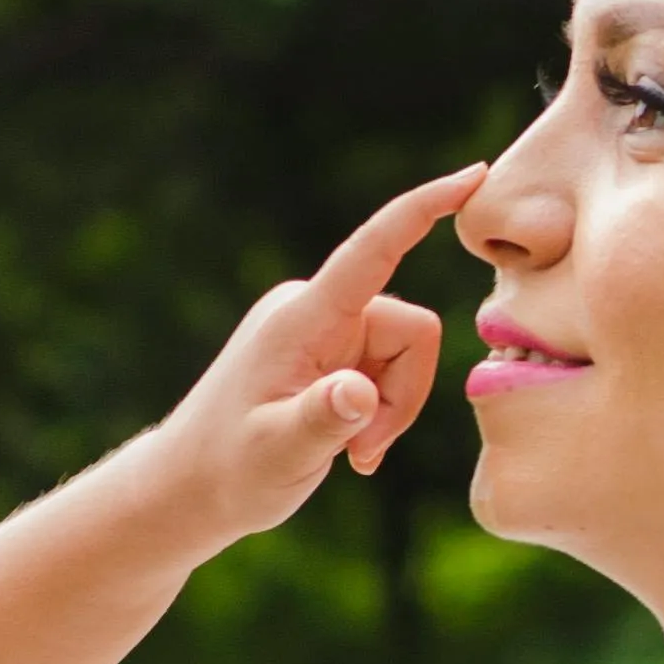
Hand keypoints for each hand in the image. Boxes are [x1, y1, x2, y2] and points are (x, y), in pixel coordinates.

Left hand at [138, 166, 486, 548]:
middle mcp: (316, 310)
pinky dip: (380, 412)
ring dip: (392, 409)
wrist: (190, 487)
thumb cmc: (228, 470)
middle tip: (363, 450)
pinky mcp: (329, 351)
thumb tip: (360, 392)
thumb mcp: (278, 454)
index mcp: (303, 319)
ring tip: (350, 452)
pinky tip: (348, 448)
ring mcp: (323, 329)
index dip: (424, 209)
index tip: (473, 176)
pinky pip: (389, 368)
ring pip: (407, 354)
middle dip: (405, 395)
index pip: (373, 249)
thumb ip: (322, 419)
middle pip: (413, 330)